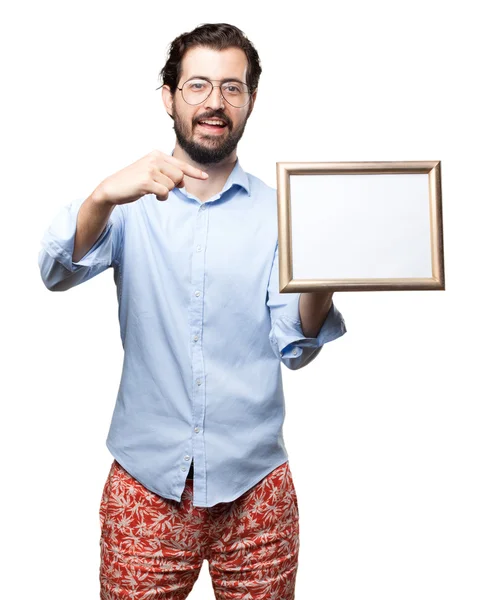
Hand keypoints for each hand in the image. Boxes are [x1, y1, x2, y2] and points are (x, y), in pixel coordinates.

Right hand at [94, 149, 208, 205]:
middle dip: (173, 186)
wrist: (112, 188)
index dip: (194, 172)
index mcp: (156, 155)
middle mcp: (154, 159)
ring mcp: (150, 169)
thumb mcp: (151, 174)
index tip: (205, 177)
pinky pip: (165, 192)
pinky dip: (161, 197)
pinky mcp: (146, 181)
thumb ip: (167, 175)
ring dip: (165, 192)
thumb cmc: (133, 182)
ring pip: (172, 185)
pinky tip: (151, 195)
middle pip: (179, 176)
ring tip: (152, 190)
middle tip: (160, 187)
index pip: (180, 164)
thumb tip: (183, 182)